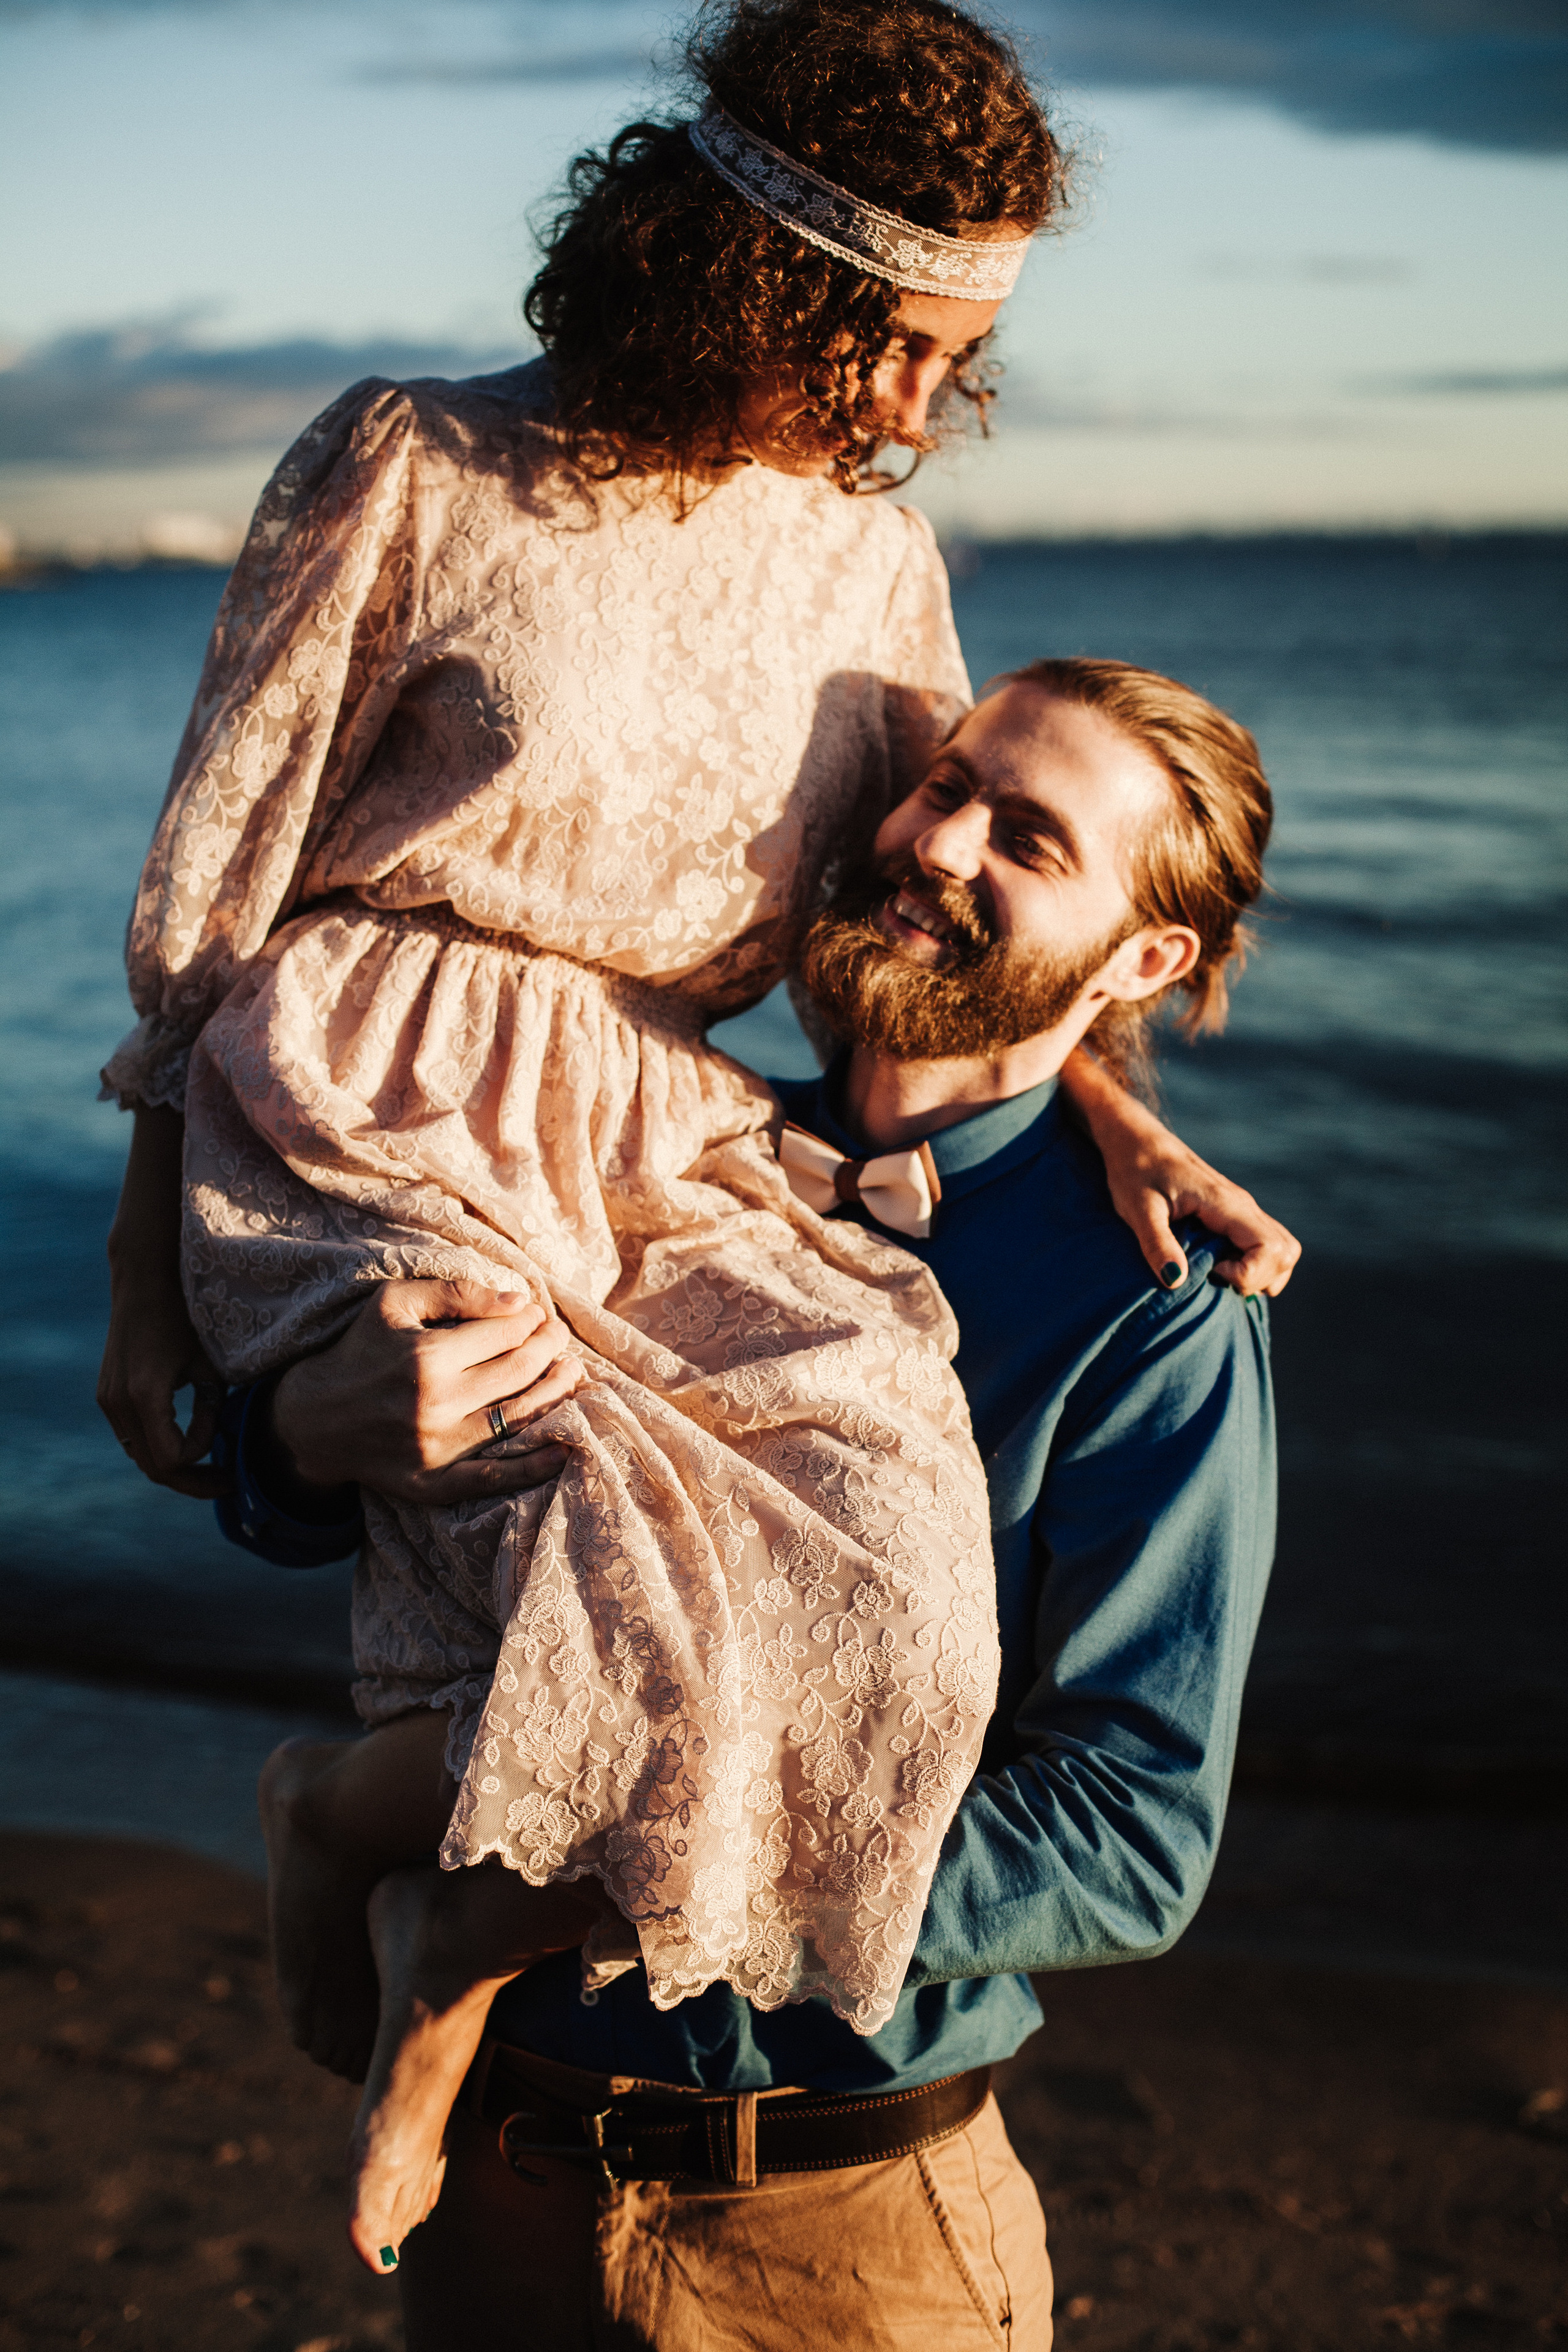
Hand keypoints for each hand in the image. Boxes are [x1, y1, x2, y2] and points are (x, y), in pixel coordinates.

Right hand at [97, 1262, 228, 1498]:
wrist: (144, 1281)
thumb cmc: (185, 1317)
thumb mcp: (209, 1365)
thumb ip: (211, 1408)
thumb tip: (212, 1444)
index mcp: (145, 1395)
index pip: (171, 1460)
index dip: (202, 1463)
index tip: (225, 1447)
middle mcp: (118, 1402)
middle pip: (152, 1467)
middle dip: (190, 1481)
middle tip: (225, 1483)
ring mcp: (107, 1400)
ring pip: (140, 1455)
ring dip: (173, 1465)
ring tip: (208, 1466)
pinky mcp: (106, 1394)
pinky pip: (132, 1436)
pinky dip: (157, 1445)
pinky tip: (186, 1440)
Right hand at [270, 1280, 584, 1506]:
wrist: (315, 1417)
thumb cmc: (361, 1349)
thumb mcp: (395, 1302)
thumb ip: (456, 1292)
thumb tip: (518, 1300)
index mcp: (427, 1357)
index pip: (504, 1333)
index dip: (531, 1319)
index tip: (539, 1313)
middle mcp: (434, 1405)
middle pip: (518, 1373)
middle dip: (550, 1349)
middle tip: (560, 1337)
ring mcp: (436, 1449)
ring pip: (516, 1420)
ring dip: (555, 1394)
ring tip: (571, 1373)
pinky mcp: (434, 1483)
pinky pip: (493, 1478)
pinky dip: (533, 1467)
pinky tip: (564, 1450)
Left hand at [1101, 1131, 1301, 1297]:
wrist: (1136, 1140)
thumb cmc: (1134, 1171)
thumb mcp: (1138, 1209)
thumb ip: (1157, 1243)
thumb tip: (1175, 1280)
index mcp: (1225, 1204)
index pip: (1271, 1248)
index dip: (1249, 1274)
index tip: (1212, 1271)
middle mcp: (1243, 1206)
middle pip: (1286, 1252)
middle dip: (1258, 1279)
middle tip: (1216, 1277)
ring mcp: (1242, 1209)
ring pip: (1281, 1250)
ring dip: (1259, 1274)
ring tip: (1219, 1274)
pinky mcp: (1234, 1214)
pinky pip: (1264, 1244)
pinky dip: (1253, 1265)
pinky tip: (1218, 1266)